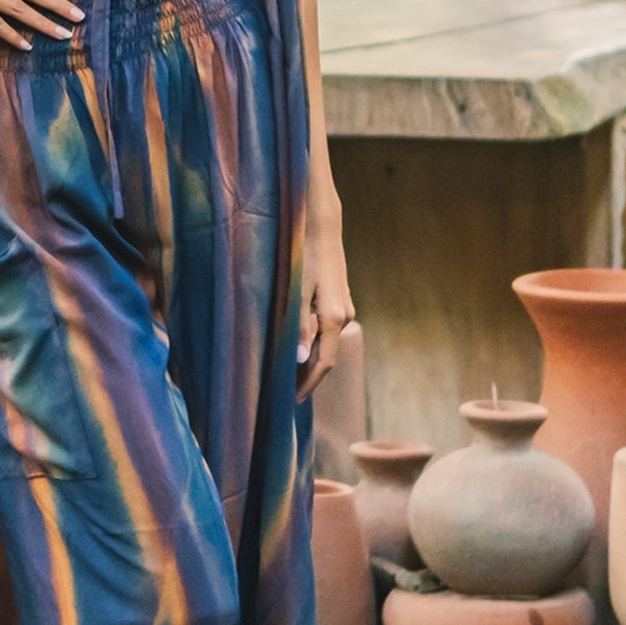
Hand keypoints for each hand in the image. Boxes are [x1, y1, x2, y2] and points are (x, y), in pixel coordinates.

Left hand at [296, 197, 353, 402]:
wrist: (319, 222)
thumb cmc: (303, 253)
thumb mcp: (297, 290)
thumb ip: (299, 325)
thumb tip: (302, 359)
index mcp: (334, 318)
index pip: (324, 364)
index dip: (308, 385)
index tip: (291, 402)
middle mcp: (344, 315)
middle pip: (326, 356)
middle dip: (306, 375)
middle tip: (282, 392)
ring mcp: (343, 306)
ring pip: (326, 341)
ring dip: (307, 358)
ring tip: (283, 371)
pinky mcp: (338, 297)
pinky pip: (325, 328)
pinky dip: (311, 340)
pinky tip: (295, 343)